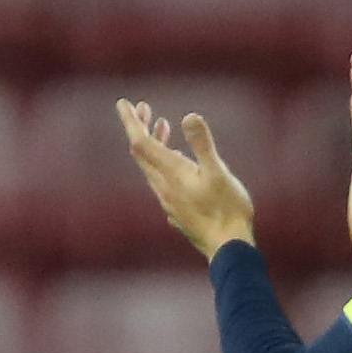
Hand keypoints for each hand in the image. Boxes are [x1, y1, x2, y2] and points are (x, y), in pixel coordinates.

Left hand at [116, 99, 255, 259]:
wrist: (229, 249)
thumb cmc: (227, 210)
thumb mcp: (219, 173)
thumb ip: (202, 144)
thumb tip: (189, 116)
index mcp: (172, 173)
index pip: (141, 142)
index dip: (131, 121)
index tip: (123, 103)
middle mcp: (164, 187)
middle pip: (142, 153)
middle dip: (140, 127)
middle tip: (144, 107)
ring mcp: (169, 201)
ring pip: (152, 168)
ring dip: (154, 144)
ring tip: (163, 126)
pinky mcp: (177, 211)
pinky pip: (162, 182)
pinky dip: (164, 163)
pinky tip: (178, 162)